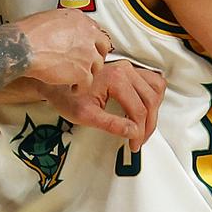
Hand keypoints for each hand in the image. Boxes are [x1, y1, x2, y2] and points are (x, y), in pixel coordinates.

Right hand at [15, 8, 110, 88]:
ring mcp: (88, 54)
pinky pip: (87, 83)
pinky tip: (73, 88)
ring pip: (97, 66)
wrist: (24, 47)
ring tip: (78, 77)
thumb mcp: (48, 18)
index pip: (94, 30)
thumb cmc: (28, 33)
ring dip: (88, 72)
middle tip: (89, 62)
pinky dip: (80, 88)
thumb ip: (62, 25)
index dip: (91, 41)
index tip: (88, 46)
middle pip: (102, 47)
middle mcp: (87, 34)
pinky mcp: (83, 72)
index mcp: (78, 18)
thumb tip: (60, 31)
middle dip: (96, 55)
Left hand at [40, 59, 164, 148]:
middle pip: (150, 100)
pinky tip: (143, 109)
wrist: (56, 83)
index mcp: (115, 78)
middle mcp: (125, 69)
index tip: (134, 144)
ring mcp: (127, 67)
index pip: (138, 109)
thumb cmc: (66, 96)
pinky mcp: (126, 69)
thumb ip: (111, 124)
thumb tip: (133, 132)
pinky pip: (150, 80)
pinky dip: (152, 95)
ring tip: (143, 126)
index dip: (139, 132)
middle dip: (148, 124)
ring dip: (153, 109)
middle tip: (139, 140)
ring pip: (155, 88)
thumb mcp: (85, 115)